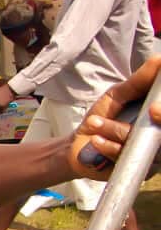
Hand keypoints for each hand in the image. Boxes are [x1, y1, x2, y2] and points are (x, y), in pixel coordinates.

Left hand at [73, 56, 160, 178]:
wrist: (77, 145)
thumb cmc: (102, 117)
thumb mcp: (118, 95)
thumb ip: (139, 81)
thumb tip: (159, 60)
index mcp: (158, 117)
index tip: (155, 107)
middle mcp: (160, 136)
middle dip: (159, 120)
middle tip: (150, 110)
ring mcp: (154, 155)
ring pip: (145, 143)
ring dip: (118, 131)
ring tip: (95, 124)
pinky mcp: (139, 170)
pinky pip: (130, 157)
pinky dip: (110, 147)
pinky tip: (96, 141)